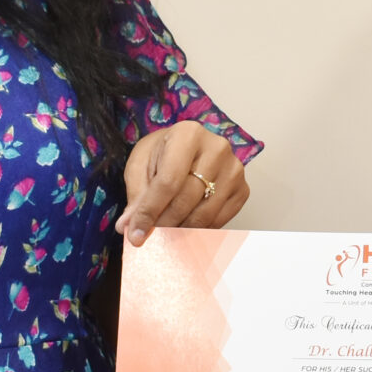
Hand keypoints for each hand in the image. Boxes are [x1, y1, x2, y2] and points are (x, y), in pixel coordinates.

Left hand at [118, 121, 248, 245]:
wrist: (187, 148)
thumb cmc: (162, 153)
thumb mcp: (141, 165)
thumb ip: (137, 195)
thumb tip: (128, 226)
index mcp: (188, 134)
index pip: (168, 182)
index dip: (150, 211)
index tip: (135, 234)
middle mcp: (217, 148)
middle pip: (188, 199)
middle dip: (164, 223)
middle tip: (148, 236)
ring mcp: (234, 169)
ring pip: (205, 214)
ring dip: (180, 229)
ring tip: (164, 233)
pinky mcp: (243, 189)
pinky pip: (220, 220)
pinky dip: (199, 230)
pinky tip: (184, 227)